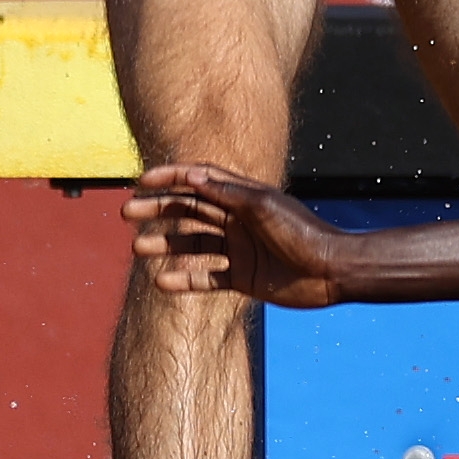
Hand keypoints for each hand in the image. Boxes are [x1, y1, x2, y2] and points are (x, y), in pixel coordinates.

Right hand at [127, 163, 347, 306]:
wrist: (331, 271)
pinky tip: (161, 281)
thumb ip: (228, 193)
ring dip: (165, 244)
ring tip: (137, 249)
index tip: (142, 182)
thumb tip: (191, 176)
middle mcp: (238, 221)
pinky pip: (206, 278)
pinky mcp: (242, 277)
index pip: (200, 181)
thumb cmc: (302, 234)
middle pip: (189, 210)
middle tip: (126, 215)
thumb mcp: (263, 207)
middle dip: (157, 210)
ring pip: (193, 244)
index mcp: (244, 198)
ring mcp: (239, 249)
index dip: (171, 178)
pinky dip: (184, 279)